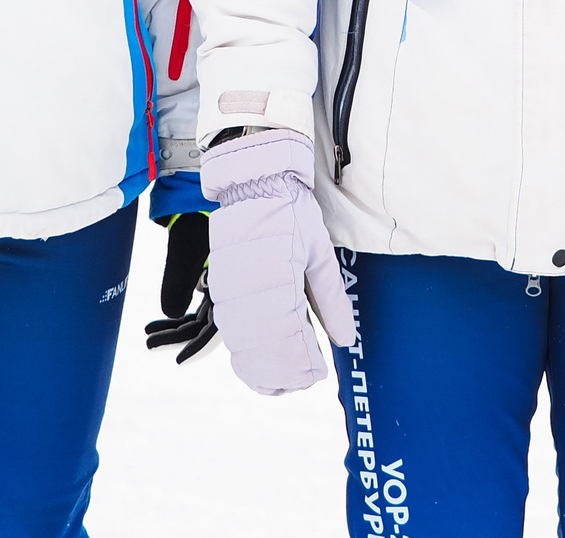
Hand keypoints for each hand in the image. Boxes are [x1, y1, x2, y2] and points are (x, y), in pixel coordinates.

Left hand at [141, 213, 218, 364]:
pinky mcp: (211, 277)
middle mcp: (229, 287)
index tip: (178, 361)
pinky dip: (178, 312)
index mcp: (231, 284)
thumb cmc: (197, 219)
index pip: (216, 328)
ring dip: (174, 327)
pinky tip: (162, 318)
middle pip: (204, 326)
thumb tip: (170, 314)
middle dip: (176, 337)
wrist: (199, 194)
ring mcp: (220, 283)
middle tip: (148, 344)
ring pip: (199, 316)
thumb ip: (176, 281)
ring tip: (148, 336)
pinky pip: (196, 304)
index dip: (197, 348)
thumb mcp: (185, 249)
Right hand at [199, 130, 355, 395]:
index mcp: (280, 282)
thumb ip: (331, 300)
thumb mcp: (320, 254)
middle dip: (285, 374)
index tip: (319, 374)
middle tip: (306, 380)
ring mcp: (231, 291)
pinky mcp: (220, 288)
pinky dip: (244, 353)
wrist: (254, 183)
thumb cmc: (292, 214)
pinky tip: (258, 363)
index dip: (304, 364)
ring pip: (244, 347)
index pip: (291, 341)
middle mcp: (251, 291)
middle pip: (265, 352)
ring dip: (263, 370)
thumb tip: (345, 340)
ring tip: (285, 381)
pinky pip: (229, 331)